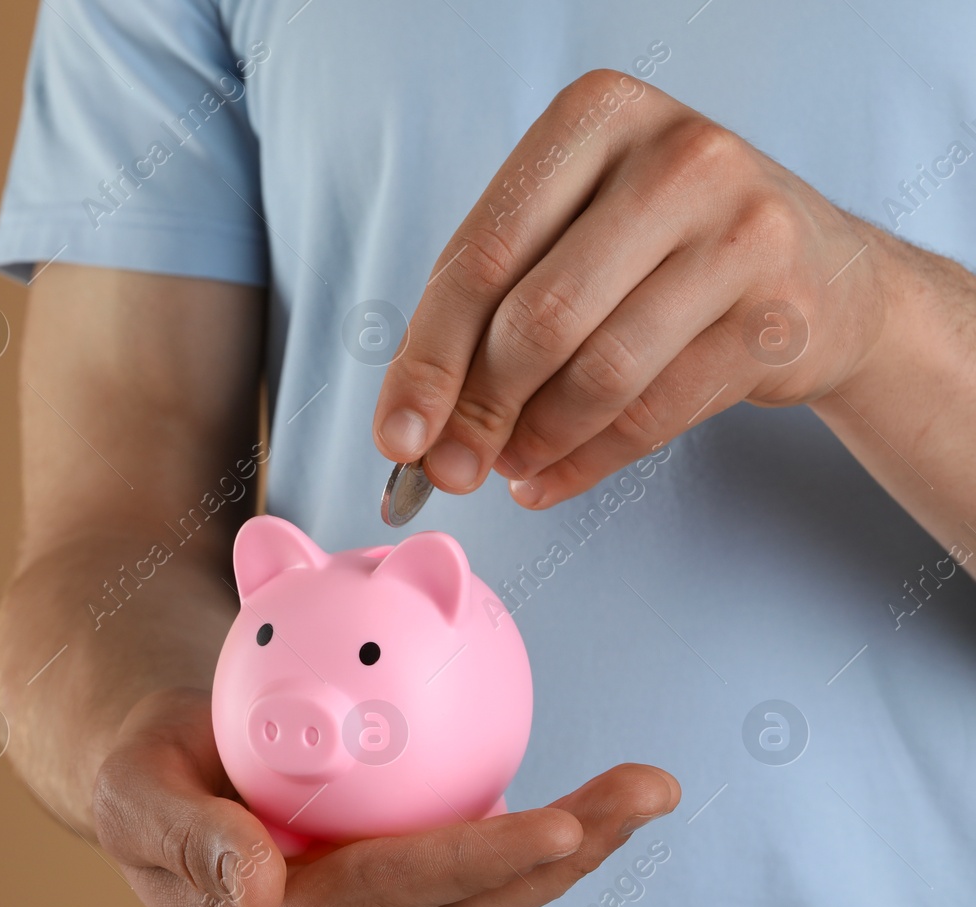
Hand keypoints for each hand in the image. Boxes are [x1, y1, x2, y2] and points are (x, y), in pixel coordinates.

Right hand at [91, 686, 679, 906]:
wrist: (157, 782)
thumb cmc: (143, 773)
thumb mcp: (135, 794)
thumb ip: (192, 841)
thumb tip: (262, 890)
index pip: (388, 896)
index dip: (476, 863)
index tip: (559, 826)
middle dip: (566, 857)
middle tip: (647, 790)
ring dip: (572, 853)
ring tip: (643, 791)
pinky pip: (474, 885)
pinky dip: (536, 845)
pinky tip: (591, 804)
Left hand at [372, 68, 896, 508]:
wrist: (824, 274)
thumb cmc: (662, 251)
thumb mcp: (570, 238)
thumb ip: (486, 312)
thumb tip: (416, 429)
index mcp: (597, 116)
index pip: (482, 255)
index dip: (427, 359)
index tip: (395, 436)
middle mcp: (677, 157)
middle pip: (537, 318)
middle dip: (478, 411)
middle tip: (449, 468)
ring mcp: (742, 231)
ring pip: (599, 373)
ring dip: (534, 441)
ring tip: (508, 466)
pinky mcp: (781, 313)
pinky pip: (655, 412)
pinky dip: (586, 460)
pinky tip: (551, 477)